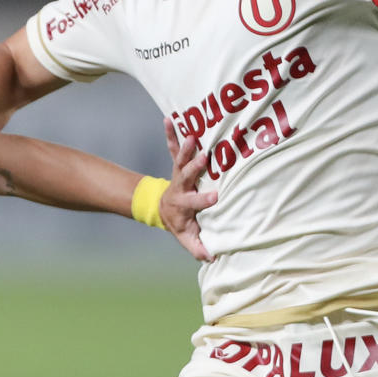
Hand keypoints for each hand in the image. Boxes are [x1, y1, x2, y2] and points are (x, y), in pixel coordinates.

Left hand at [161, 116, 220, 261]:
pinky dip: (170, 134)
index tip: (216, 197)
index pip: (194, 203)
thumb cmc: (180, 223)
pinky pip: (172, 147)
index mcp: (183, 205)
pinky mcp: (176, 164)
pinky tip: (168, 119)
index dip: (203, 200)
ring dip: (184, 148)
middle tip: (203, 159)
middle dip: (194, 168)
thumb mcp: (187, 238)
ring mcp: (177, 174)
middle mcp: (180, 187)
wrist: (162, 209)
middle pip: (186, 177)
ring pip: (180, 160)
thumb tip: (211, 257)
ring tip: (191, 136)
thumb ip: (197, 248)